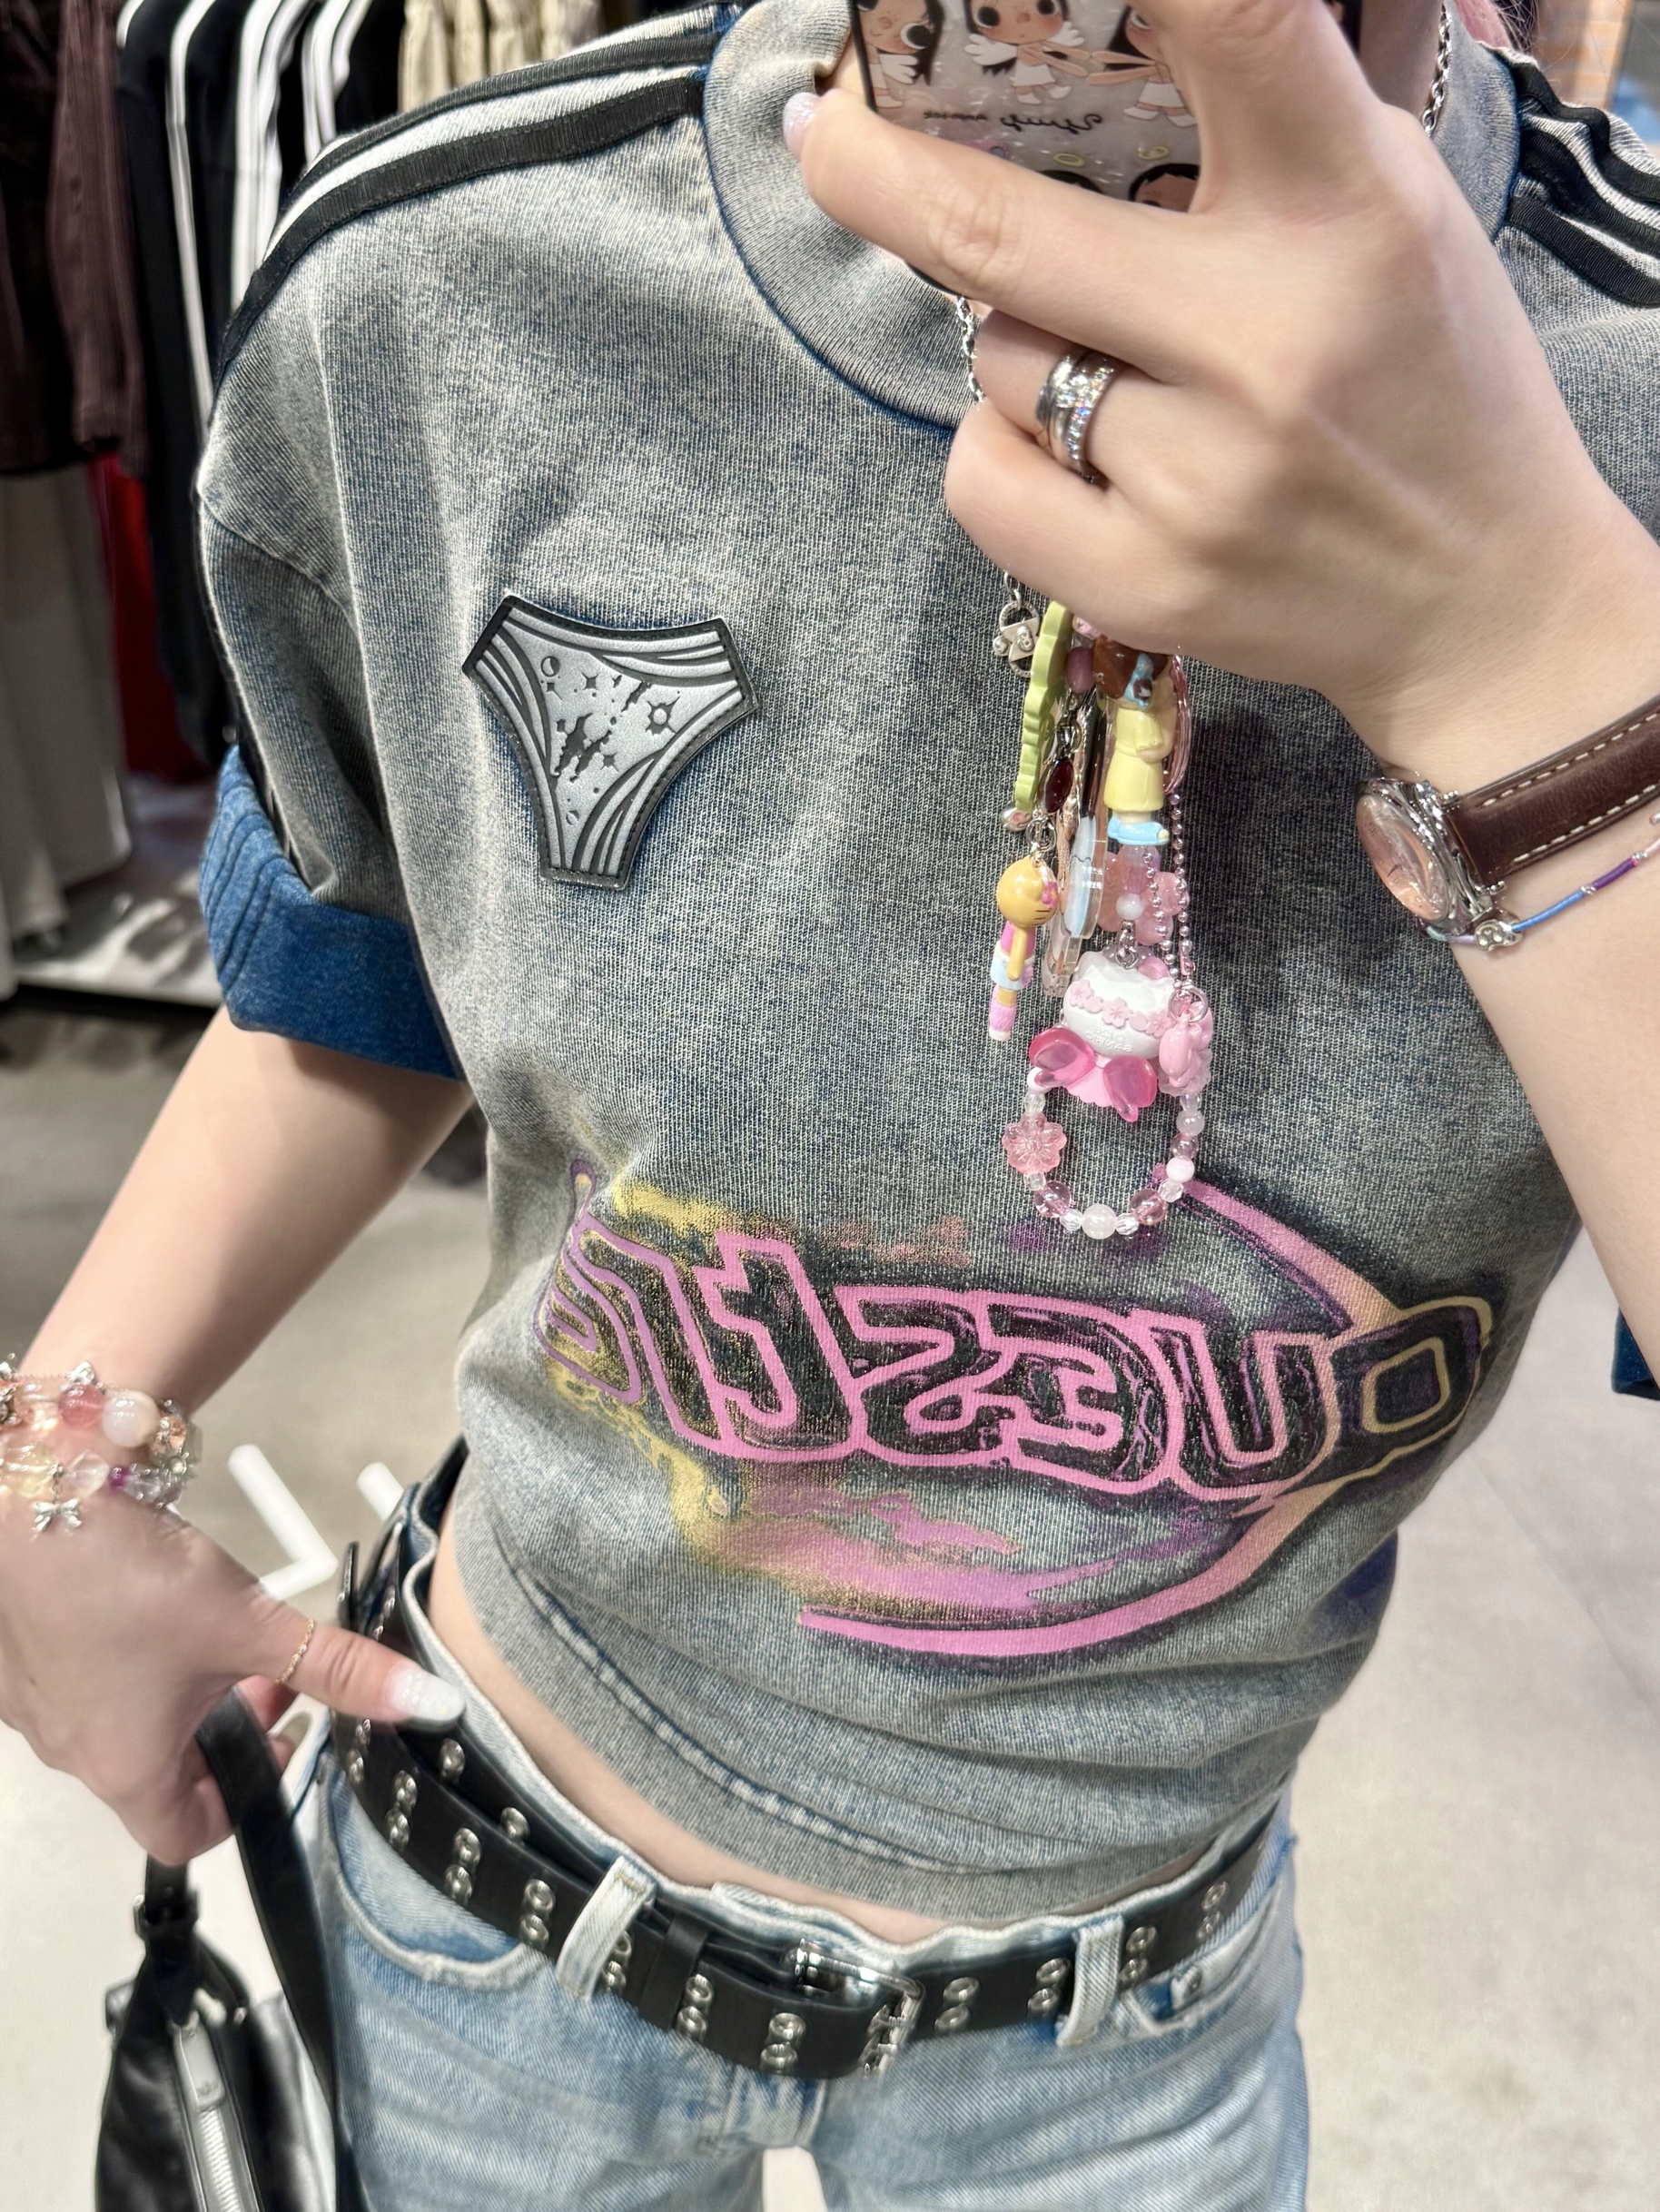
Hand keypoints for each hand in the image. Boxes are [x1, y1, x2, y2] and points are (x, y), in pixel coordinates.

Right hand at [0, 1482, 460, 1860]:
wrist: (32, 1498)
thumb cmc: (129, 1575)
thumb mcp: (252, 1625)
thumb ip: (342, 1669)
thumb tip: (432, 1706)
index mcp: (124, 1766)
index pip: (186, 1835)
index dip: (244, 1799)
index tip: (283, 1736)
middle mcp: (69, 1749)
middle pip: (158, 1774)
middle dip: (222, 1731)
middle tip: (262, 1673)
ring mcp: (32, 1705)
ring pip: (119, 1724)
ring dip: (175, 1694)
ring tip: (210, 1632)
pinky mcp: (15, 1659)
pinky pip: (79, 1681)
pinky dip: (123, 1662)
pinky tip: (146, 1603)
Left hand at [793, 0, 1659, 784]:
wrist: (1486, 600)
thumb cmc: (1425, 379)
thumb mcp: (1389, 212)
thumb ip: (1266, 130)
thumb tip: (1084, 56)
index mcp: (1351, 211)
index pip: (1235, 27)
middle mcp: (1269, 342)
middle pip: (1001, 231)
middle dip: (879, 174)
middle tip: (825, 135)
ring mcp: (1200, 480)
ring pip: (998, 365)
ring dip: (1026, 354)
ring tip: (1136, 385)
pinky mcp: (1148, 585)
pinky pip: (980, 480)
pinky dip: (1004, 460)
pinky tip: (1091, 469)